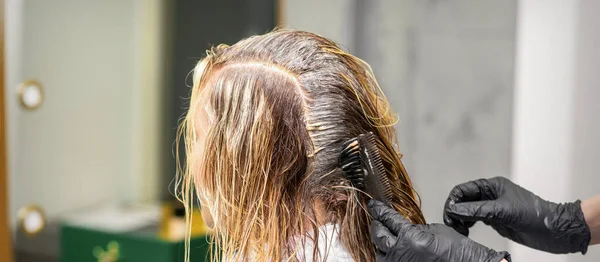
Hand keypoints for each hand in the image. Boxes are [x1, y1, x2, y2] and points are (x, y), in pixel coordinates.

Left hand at [369, 200, 509, 261]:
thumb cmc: (456, 250)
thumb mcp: (433, 230)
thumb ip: (414, 228)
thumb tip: (400, 226)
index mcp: (409, 238)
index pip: (388, 220)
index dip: (380, 211)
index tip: (373, 205)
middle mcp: (401, 254)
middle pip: (378, 236)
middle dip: (376, 225)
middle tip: (375, 218)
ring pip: (379, 252)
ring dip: (379, 243)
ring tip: (382, 234)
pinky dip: (386, 255)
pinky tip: (389, 249)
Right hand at [443, 176, 590, 253]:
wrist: (554, 231)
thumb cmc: (535, 216)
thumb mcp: (503, 211)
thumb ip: (477, 210)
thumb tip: (454, 209)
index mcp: (493, 185)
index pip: (464, 189)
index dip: (454, 200)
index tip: (449, 213)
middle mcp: (491, 195)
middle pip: (464, 200)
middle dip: (455, 210)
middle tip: (451, 223)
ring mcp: (493, 208)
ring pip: (468, 210)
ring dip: (460, 218)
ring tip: (458, 228)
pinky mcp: (496, 220)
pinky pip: (475, 219)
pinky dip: (467, 224)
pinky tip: (466, 230)